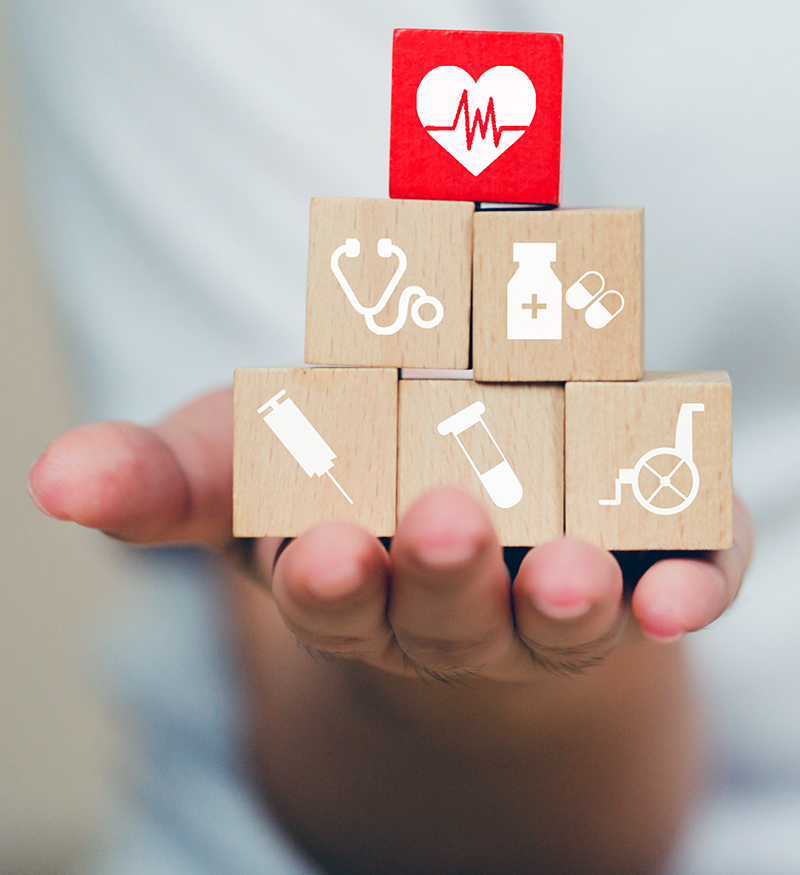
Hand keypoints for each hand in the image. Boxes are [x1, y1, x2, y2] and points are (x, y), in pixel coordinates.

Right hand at [27, 387, 751, 683]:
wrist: (459, 501)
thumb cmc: (340, 472)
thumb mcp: (246, 458)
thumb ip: (167, 472)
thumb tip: (54, 479)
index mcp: (356, 576)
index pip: (332, 591)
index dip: (326, 575)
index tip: (322, 543)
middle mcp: (452, 606)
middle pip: (446, 612)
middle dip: (441, 578)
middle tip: (444, 524)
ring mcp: (548, 598)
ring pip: (558, 622)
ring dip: (565, 602)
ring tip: (571, 569)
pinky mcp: (641, 570)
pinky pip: (670, 593)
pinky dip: (686, 592)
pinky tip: (682, 593)